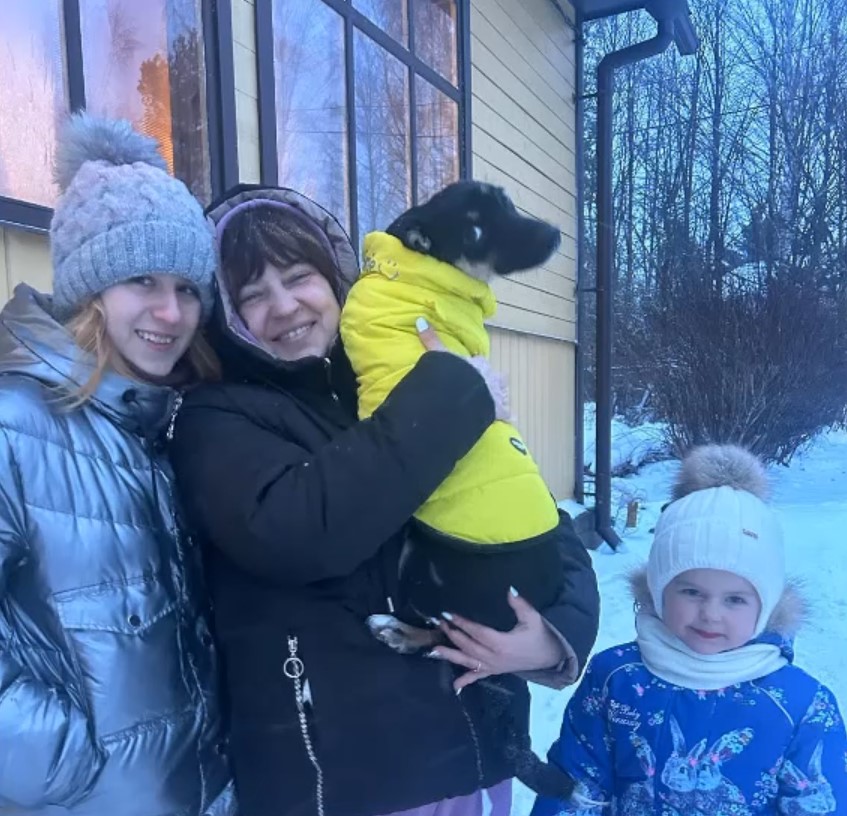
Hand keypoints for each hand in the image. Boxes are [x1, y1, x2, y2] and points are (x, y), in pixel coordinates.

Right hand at [416, 317, 509, 421]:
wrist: (463, 395)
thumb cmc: (453, 374)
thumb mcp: (439, 356)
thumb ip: (431, 340)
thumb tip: (420, 320)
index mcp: (479, 365)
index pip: (480, 363)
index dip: (476, 366)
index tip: (472, 369)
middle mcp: (491, 378)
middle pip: (497, 377)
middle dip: (492, 382)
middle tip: (485, 387)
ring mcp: (497, 395)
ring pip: (504, 394)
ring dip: (500, 397)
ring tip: (495, 403)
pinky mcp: (500, 412)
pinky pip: (507, 415)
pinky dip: (508, 417)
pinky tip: (511, 419)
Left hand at [426, 588, 565, 692]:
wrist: (550, 658)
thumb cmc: (540, 636)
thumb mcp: (532, 618)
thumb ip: (519, 604)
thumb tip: (509, 589)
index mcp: (502, 643)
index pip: (477, 632)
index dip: (462, 624)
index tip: (448, 615)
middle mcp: (495, 658)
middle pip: (468, 646)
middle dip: (452, 634)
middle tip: (440, 623)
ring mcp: (493, 667)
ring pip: (468, 662)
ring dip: (451, 655)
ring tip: (434, 650)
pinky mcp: (495, 671)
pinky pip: (478, 677)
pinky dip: (466, 681)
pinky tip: (454, 687)